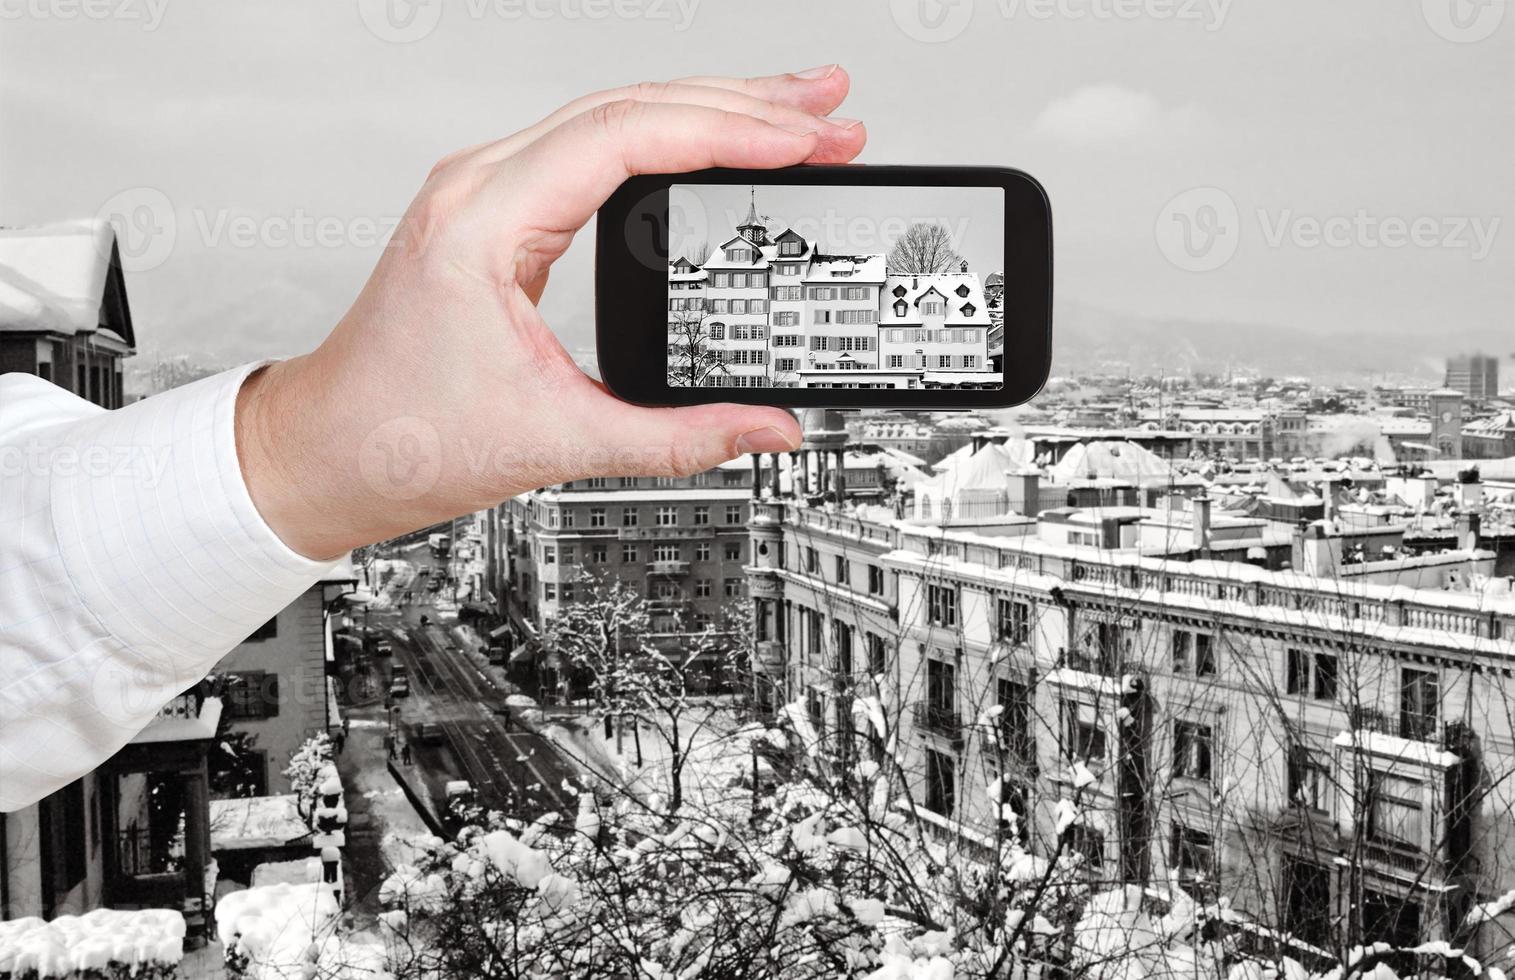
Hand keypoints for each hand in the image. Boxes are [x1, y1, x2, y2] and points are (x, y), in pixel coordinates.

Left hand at [236, 66, 865, 558]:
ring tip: (797, 112)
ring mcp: (488, 191)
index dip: (723, 132)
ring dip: (710, 108)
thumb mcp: (558, 442)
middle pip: (628, 106)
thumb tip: (767, 427)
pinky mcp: (500, 211)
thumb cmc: (401, 435)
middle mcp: (481, 188)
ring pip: (613, 115)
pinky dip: (668, 138)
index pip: (621, 139)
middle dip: (741, 104)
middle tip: (829, 109)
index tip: (798, 141)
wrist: (330, 448)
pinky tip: (716, 141)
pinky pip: (594, 146)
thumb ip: (677, 439)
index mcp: (483, 222)